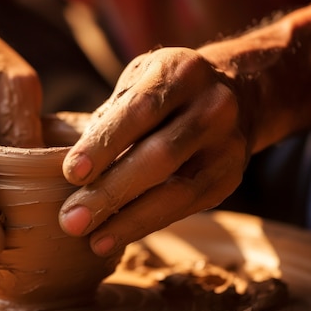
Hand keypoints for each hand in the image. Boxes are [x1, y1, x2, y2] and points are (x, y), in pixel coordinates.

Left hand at [59, 47, 251, 255]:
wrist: (240, 92)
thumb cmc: (166, 91)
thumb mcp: (140, 82)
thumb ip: (111, 115)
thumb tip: (73, 166)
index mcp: (181, 73)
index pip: (140, 110)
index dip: (105, 143)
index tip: (71, 174)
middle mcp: (212, 107)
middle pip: (160, 155)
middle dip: (111, 191)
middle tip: (70, 220)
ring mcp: (227, 145)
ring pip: (177, 190)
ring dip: (129, 219)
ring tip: (90, 238)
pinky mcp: (229, 178)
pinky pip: (185, 207)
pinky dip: (145, 224)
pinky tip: (112, 237)